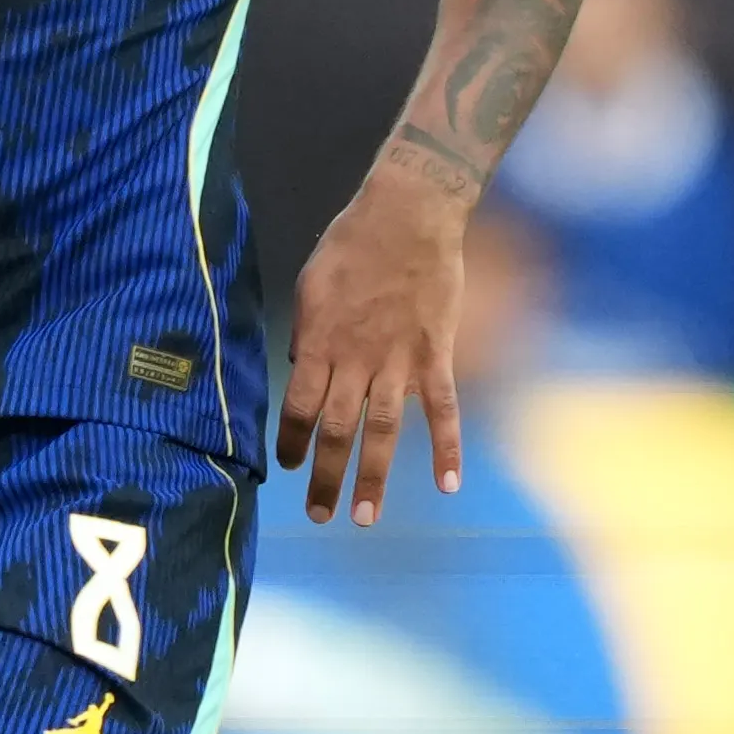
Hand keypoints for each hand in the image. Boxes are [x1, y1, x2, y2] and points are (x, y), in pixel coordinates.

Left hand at [274, 162, 468, 526]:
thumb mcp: (310, 285)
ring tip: (364, 517)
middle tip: (318, 516)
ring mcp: (398, 362)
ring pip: (383, 432)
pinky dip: (447, 449)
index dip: (290, 441)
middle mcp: (356, 361)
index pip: (297, 406)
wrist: (409, 216)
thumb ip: (307, 333)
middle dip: (324, 477)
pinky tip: (448, 486)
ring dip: (373, 478)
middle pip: (335, 431)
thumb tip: (302, 367)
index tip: (285, 466)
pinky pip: (442, 410)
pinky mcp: (435, 355)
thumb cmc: (353, 245)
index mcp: (319, 343)